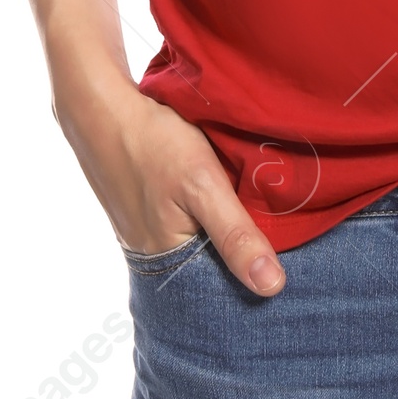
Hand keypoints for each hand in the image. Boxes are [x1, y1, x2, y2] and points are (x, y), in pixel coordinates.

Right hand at [55, 73, 285, 295]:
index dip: (258, 274)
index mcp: (170, 265)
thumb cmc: (154, 144)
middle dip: (245, 254)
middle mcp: (158, 260)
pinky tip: (228, 195)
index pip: (225, 288)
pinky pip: (190, 225)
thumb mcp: (203, 186)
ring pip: (203, 244)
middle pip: (214, 268)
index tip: (294, 264)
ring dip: (228, 231)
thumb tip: (272, 288)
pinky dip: (210, 214)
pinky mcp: (150, 214)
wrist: (103, 110)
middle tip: (285, 230)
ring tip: (263, 213)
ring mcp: (150, 236)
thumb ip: (235, 235)